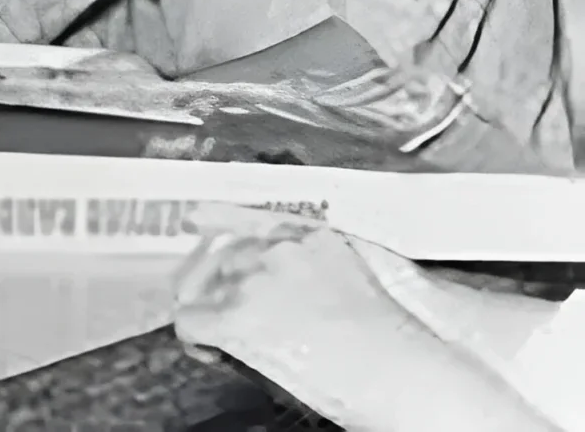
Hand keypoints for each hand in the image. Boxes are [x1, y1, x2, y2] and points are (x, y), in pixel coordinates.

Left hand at [174, 207, 437, 409]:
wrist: (406, 375)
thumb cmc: (399, 341)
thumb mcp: (362, 276)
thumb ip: (319, 261)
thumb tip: (291, 279)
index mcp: (310, 236)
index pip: (244, 222)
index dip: (222, 240)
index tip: (205, 240)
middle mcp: (276, 250)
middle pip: (219, 256)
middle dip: (221, 285)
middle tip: (232, 314)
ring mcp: (253, 282)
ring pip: (200, 288)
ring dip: (210, 311)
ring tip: (226, 339)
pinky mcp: (236, 319)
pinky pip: (190, 323)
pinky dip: (198, 341)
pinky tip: (216, 354)